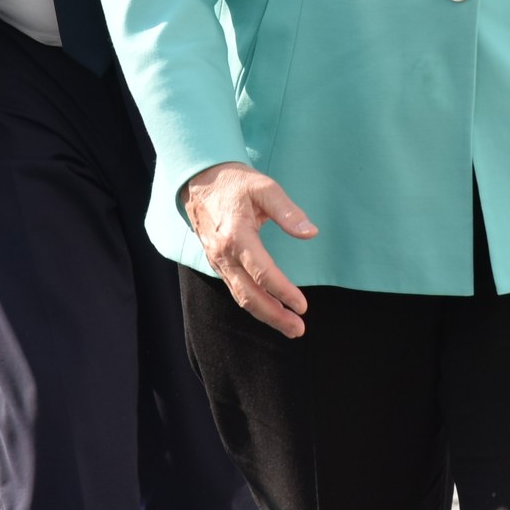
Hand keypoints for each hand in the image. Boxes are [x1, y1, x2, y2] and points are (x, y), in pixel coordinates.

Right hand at [182, 162, 316, 338]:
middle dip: (275, 316)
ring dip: (265, 315)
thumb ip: (287, 211)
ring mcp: (217, 261)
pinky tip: (268, 309)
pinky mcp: (216, 262)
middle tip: (298, 329)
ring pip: (241, 296)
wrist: (199, 179)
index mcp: (236, 236)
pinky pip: (235, 288)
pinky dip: (252, 303)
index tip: (303, 306)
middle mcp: (224, 254)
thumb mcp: (264, 187)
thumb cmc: (235, 182)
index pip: (263, 273)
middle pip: (249, 295)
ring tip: (289, 327)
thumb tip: (310, 233)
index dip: (284, 292)